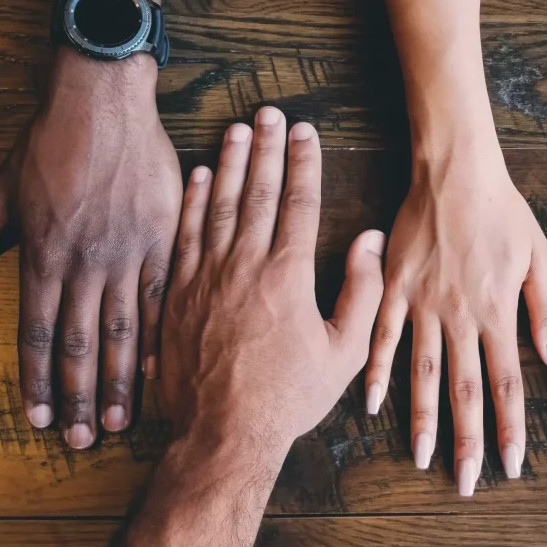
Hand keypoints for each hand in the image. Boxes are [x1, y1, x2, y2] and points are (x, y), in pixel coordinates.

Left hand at [0, 49, 181, 446]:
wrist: (104, 104)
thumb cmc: (52, 144)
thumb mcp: (3, 189)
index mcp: (44, 253)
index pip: (40, 333)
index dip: (38, 381)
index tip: (40, 420)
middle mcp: (85, 262)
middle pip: (82, 343)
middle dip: (79, 397)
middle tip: (82, 440)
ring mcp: (127, 252)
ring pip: (122, 329)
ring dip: (120, 380)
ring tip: (119, 420)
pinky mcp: (163, 239)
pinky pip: (161, 297)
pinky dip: (158, 336)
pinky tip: (158, 370)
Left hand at [160, 108, 384, 453]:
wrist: (223, 433)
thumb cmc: (288, 396)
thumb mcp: (344, 352)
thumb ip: (363, 291)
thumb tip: (369, 240)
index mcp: (288, 276)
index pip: (298, 203)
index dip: (304, 163)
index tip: (306, 132)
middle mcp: (245, 266)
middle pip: (257, 192)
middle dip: (267, 148)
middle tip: (270, 113)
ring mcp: (206, 277)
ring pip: (219, 205)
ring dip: (230, 163)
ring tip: (237, 128)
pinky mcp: (177, 293)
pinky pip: (185, 235)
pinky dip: (193, 202)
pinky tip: (200, 176)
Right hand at [365, 136, 546, 495]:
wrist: (455, 172)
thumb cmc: (503, 212)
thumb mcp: (540, 255)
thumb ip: (546, 311)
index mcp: (498, 312)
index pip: (507, 384)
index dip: (510, 428)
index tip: (511, 465)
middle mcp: (460, 317)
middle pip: (464, 390)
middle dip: (467, 440)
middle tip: (466, 482)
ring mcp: (423, 304)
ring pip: (422, 373)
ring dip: (423, 419)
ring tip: (422, 457)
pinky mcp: (395, 288)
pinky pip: (383, 337)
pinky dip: (377, 371)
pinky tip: (372, 403)